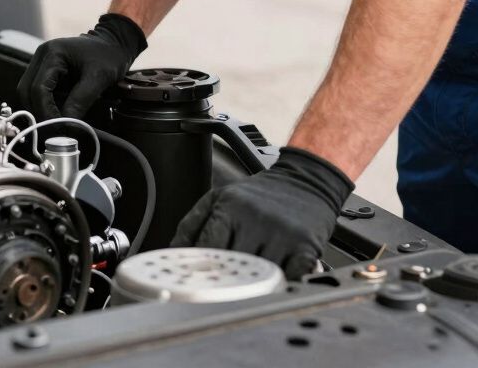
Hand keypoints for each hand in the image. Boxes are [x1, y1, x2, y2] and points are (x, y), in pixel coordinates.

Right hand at [16, 13, 146, 120]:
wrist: (114, 42)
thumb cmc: (109, 56)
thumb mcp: (99, 78)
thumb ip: (80, 101)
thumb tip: (66, 126)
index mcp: (53, 53)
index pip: (38, 89)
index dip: (46, 112)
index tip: (59, 128)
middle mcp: (41, 55)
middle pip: (27, 91)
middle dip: (39, 113)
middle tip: (56, 129)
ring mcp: (41, 62)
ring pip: (29, 93)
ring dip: (40, 110)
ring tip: (58, 123)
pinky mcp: (46, 70)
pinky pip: (38, 91)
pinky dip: (45, 104)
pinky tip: (59, 112)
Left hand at [171, 147, 353, 278]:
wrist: (303, 182)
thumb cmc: (256, 196)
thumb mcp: (218, 198)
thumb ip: (190, 226)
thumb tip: (171, 256)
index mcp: (230, 206)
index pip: (207, 250)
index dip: (200, 273)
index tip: (195, 287)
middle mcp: (256, 218)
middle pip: (233, 269)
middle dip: (225, 284)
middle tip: (219, 295)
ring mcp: (283, 233)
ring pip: (260, 278)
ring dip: (252, 288)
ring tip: (246, 289)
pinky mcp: (306, 247)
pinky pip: (289, 281)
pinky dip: (280, 288)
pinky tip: (274, 284)